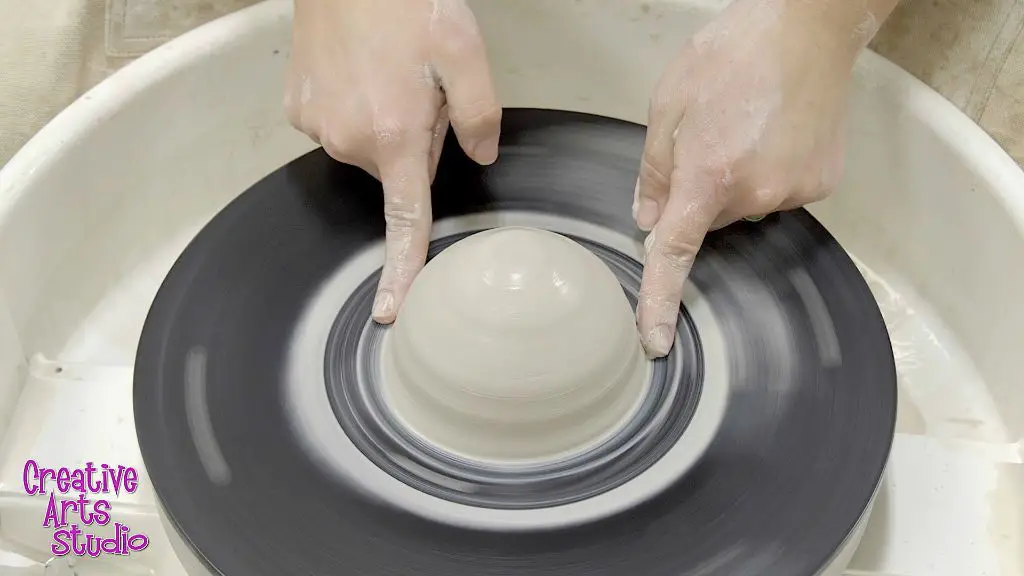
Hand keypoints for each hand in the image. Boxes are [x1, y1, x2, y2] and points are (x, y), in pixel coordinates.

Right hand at [285, 0, 501, 322]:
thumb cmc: (406, 3)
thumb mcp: (464, 53)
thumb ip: (480, 116)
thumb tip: (479, 158)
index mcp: (395, 137)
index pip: (404, 222)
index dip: (402, 272)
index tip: (392, 310)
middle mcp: (350, 142)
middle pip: (398, 170)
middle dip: (416, 140)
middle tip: (421, 88)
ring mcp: (317, 127)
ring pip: (369, 147)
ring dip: (386, 122)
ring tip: (388, 71)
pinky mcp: (298, 110)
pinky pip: (339, 126)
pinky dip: (355, 107)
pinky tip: (361, 70)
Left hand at [633, 0, 875, 357]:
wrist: (808, 28)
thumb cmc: (732, 55)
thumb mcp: (668, 107)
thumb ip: (654, 173)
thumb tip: (649, 222)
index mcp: (708, 177)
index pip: (675, 256)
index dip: (660, 302)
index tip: (654, 340)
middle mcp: (754, 194)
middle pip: (709, 221)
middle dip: (700, 193)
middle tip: (707, 141)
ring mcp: (794, 192)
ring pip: (745, 207)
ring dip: (736, 180)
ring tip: (744, 126)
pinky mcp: (821, 184)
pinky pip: (779, 194)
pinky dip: (769, 173)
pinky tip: (773, 134)